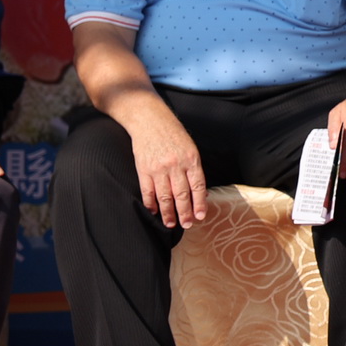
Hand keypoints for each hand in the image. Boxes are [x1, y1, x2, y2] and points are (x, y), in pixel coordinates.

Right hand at [127, 104, 208, 227]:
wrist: (150, 120)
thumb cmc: (174, 135)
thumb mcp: (191, 148)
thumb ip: (195, 170)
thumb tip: (202, 193)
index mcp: (191, 159)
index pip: (198, 186)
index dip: (200, 203)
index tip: (201, 216)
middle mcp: (175, 165)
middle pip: (181, 194)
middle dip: (185, 212)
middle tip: (187, 225)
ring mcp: (158, 168)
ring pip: (164, 196)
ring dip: (168, 212)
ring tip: (170, 224)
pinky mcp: (143, 169)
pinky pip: (147, 191)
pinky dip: (151, 204)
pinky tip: (154, 212)